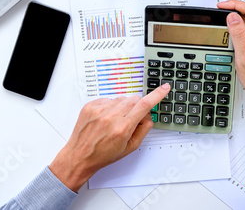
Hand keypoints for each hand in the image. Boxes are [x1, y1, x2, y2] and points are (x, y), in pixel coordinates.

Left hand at [49, 83, 170, 191]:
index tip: (164, 87)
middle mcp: (110, 117)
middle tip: (131, 119)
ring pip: (121, 98)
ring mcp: (99, 110)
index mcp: (122, 128)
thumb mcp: (130, 147)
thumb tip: (148, 115)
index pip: (144, 105)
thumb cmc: (104, 154)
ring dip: (123, 107)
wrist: (80, 156)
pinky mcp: (90, 106)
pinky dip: (110, 106)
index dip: (157, 95)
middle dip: (137, 107)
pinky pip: (108, 99)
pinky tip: (105, 118)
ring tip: (115, 121)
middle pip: (134, 100)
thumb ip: (144, 129)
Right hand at [217, 0, 244, 136]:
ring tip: (231, 42)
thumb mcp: (244, 58)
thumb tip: (232, 16)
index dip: (235, 4)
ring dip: (239, 27)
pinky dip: (243, 34)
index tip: (222, 5)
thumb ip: (238, 35)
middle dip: (235, 15)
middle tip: (221, 19)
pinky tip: (237, 45)